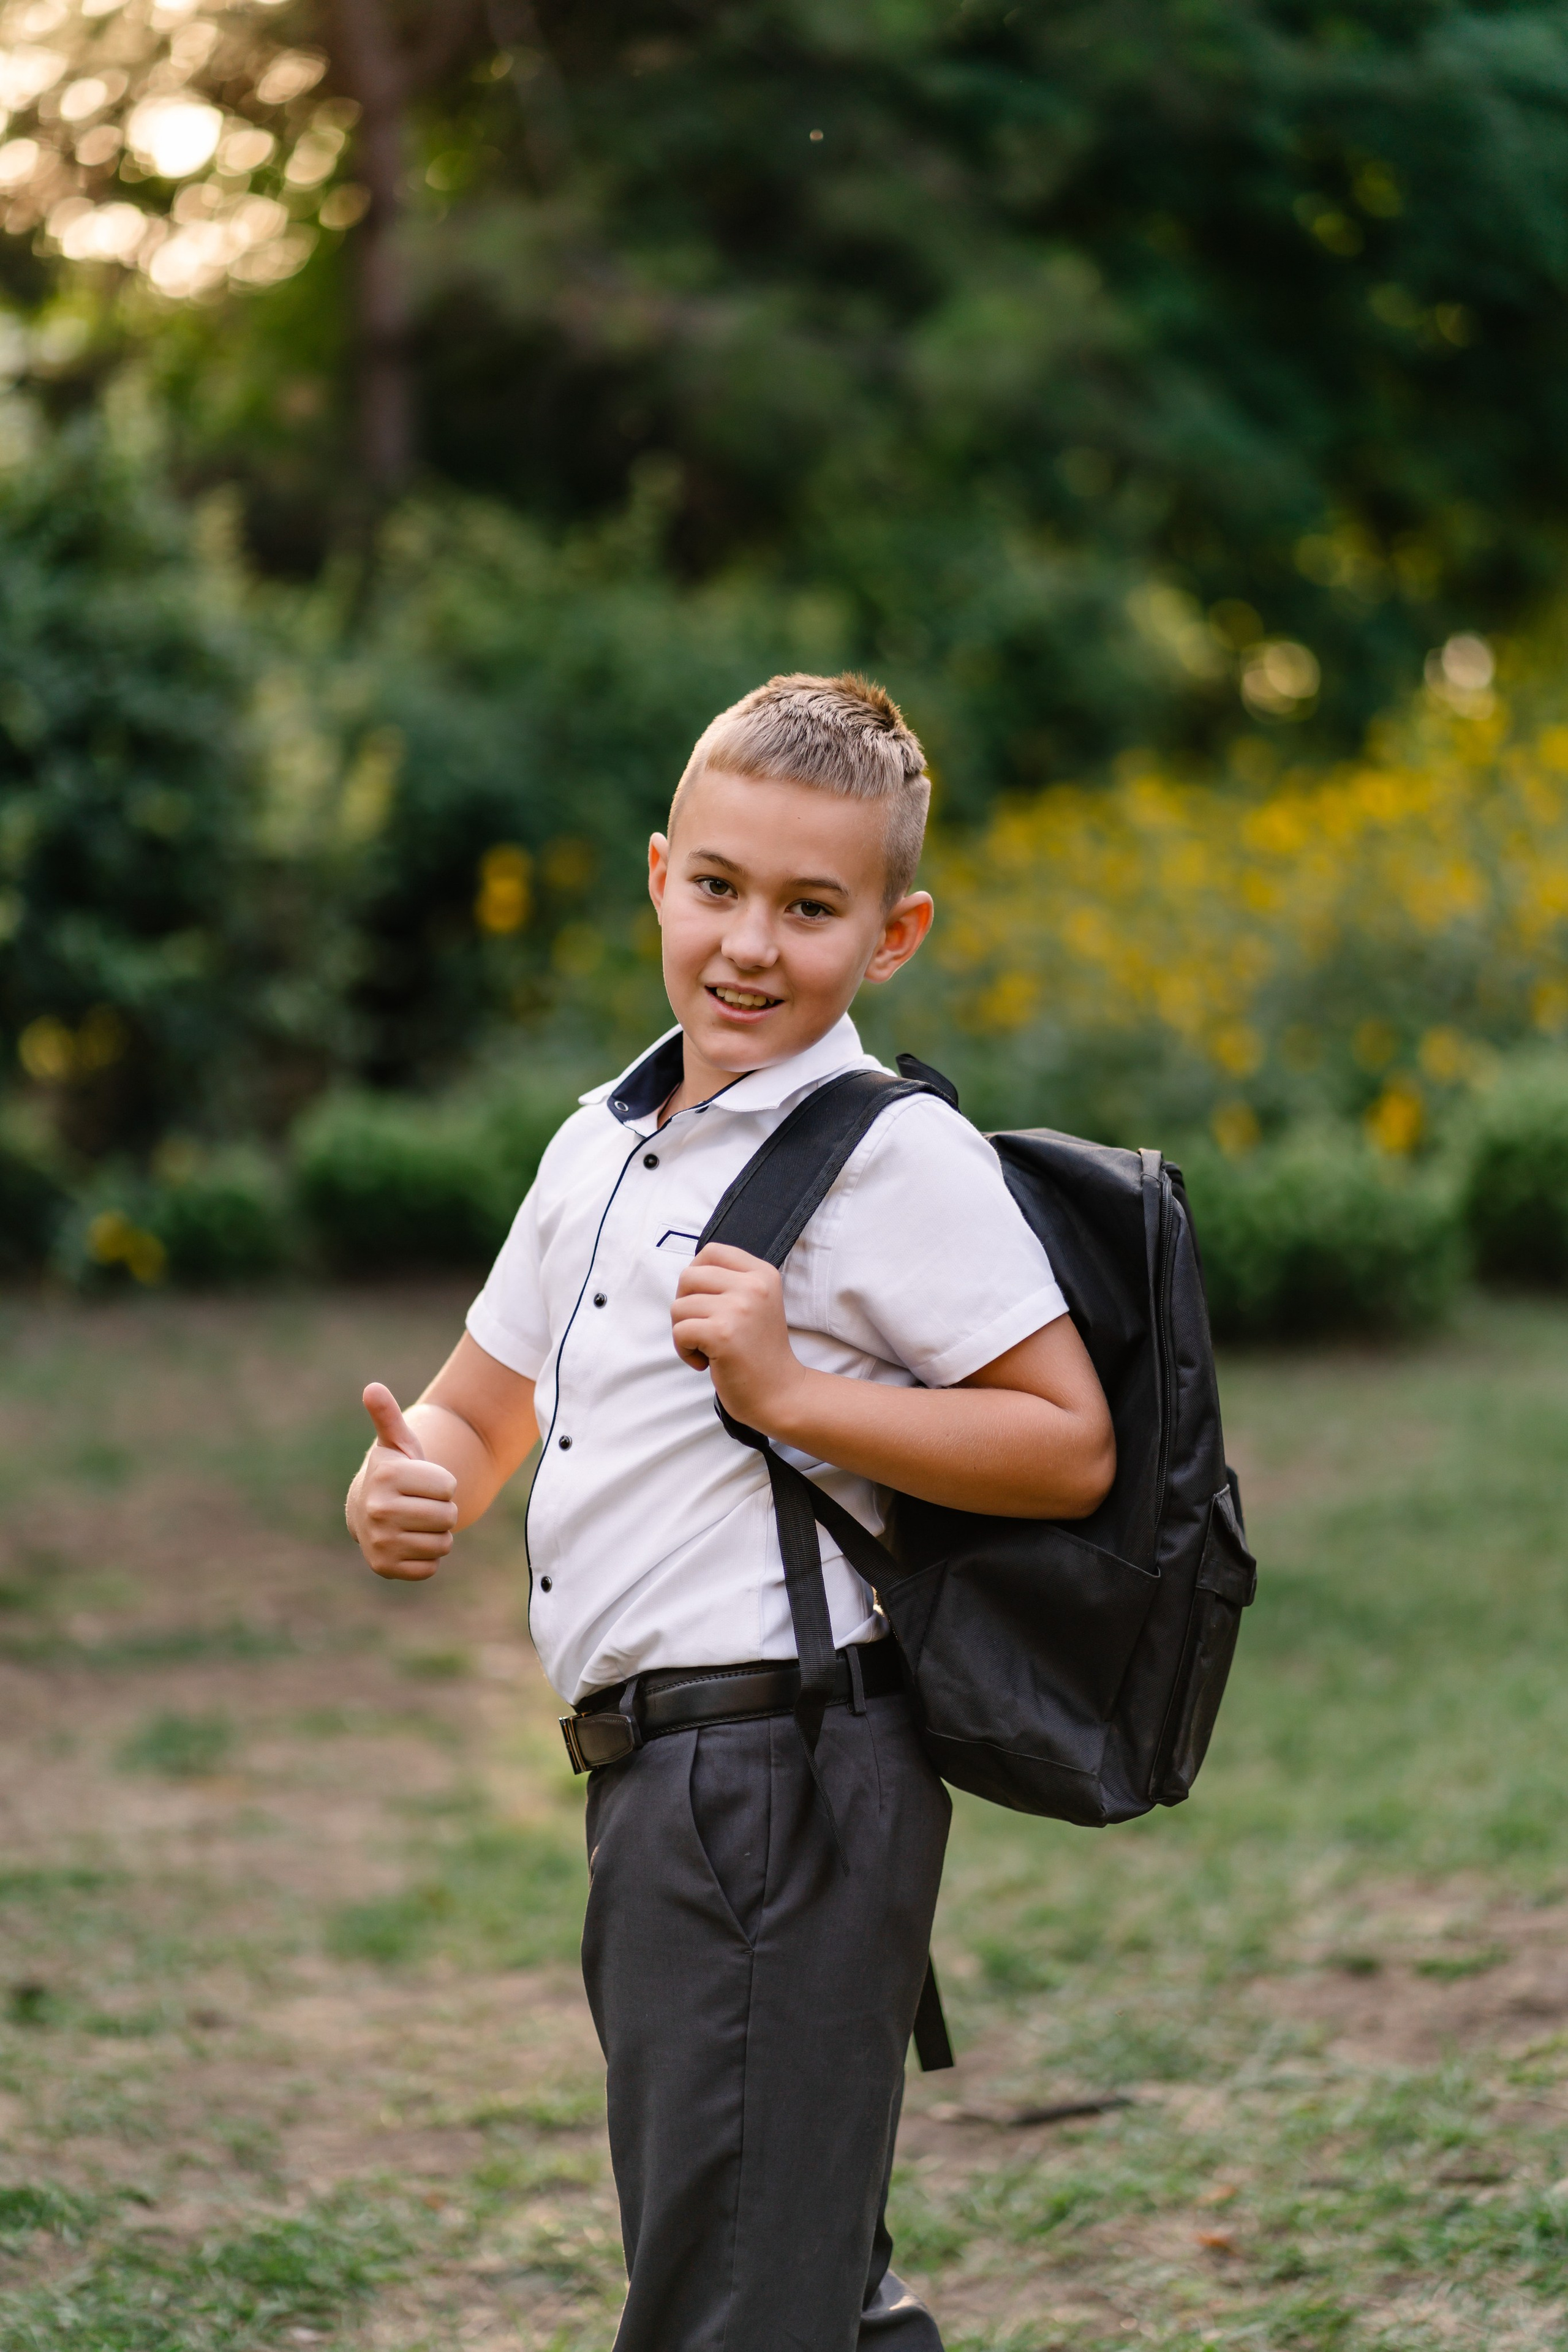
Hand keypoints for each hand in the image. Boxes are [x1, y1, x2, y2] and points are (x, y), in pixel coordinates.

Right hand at [346, 1383, 457, 1580]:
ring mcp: (380, 1542)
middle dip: (443, 1510)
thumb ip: (388, 1416)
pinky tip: (410, 1543)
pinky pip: (432, 1567)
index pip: (448, 1487)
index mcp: (387, 1476)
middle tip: (421, 1504)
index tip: (422, 1482)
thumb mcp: (396, 1443)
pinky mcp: (385, 1568)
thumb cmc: (395, 1474)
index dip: (442, 1484)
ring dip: (437, 1534)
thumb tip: (372, 1387)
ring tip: (416, 1523)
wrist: (368, 1513)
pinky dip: (428, 1557)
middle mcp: (378, 1510)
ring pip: (443, 1543)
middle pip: (448, 1516)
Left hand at [671, 1244, 808, 1433]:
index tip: (705, 1301)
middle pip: (688, 1276)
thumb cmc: (758, 1350)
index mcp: (762, 1273)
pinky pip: (679, 1331)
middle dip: (685, 1304)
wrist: (779, 1392)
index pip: (712, 1251)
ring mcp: (739, 1309)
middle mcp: (753, 1286)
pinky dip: (684, 1350)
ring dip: (684, 1331)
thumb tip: (689, 1273)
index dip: (697, 1275)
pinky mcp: (723, 1334)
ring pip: (679, 1306)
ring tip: (706, 1347)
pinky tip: (704, 1361)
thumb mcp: (755, 1302)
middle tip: (702, 1327)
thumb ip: (729, 1281)